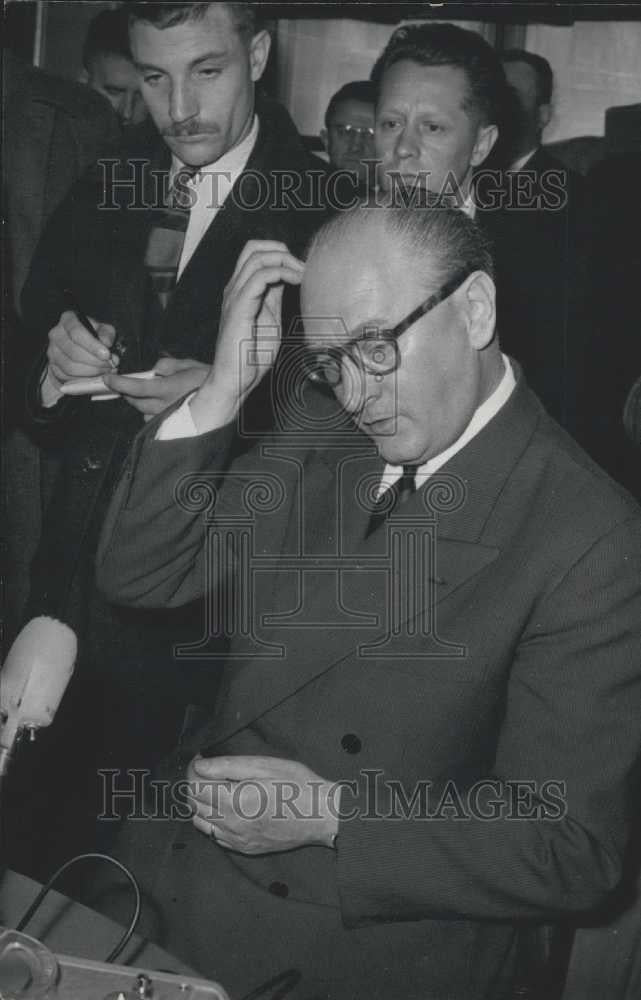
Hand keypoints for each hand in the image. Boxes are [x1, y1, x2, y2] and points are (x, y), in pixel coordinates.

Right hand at [46, 311, 117, 387]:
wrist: (80, 346)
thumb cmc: (93, 335)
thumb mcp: (103, 329)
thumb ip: (107, 334)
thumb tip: (106, 343)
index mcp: (68, 320)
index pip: (77, 332)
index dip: (92, 346)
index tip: (107, 355)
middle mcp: (56, 335)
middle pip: (73, 353)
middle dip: (95, 363)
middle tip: (110, 366)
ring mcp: (52, 352)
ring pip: (70, 368)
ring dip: (91, 373)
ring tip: (105, 372)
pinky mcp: (53, 367)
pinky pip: (67, 378)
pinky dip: (83, 380)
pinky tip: (95, 377)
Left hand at [104, 356, 208, 419]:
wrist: (226, 397)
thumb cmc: (209, 378)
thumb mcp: (188, 364)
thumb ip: (167, 366)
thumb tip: (155, 369)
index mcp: (166, 389)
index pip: (135, 388)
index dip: (118, 383)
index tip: (108, 379)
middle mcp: (164, 406)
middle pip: (136, 403)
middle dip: (128, 394)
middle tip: (126, 387)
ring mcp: (169, 418)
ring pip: (144, 415)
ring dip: (141, 406)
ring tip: (146, 397)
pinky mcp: (174, 426)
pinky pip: (156, 423)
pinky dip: (153, 416)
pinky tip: (160, 408)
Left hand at [187, 755, 339, 854]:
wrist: (322, 816)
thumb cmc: (298, 786)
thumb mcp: (266, 766)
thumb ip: (229, 766)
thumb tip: (200, 766)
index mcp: (236, 802)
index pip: (195, 786)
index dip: (193, 769)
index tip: (201, 759)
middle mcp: (232, 825)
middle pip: (194, 804)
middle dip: (196, 784)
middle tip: (209, 769)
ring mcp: (237, 840)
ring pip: (200, 822)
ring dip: (201, 803)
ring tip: (217, 787)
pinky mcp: (244, 849)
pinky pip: (215, 835)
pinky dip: (212, 820)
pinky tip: (228, 807)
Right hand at [190, 241, 304, 432]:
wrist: (235, 379)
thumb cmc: (251, 356)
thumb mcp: (270, 320)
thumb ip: (274, 298)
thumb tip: (286, 279)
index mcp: (241, 290)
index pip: (256, 254)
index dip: (280, 254)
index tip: (302, 270)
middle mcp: (235, 288)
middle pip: (253, 248)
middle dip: (282, 250)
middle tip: (302, 268)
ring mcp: (235, 296)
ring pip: (257, 257)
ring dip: (286, 260)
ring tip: (303, 274)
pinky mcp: (239, 307)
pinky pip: (259, 277)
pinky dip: (281, 272)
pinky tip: (296, 281)